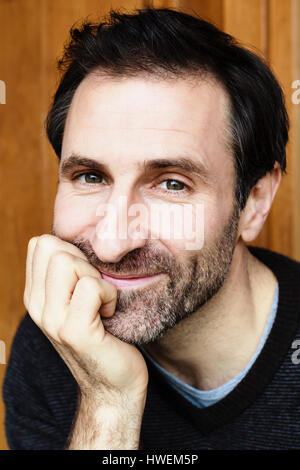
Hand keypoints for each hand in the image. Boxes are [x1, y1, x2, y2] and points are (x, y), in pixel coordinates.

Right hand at [23, 234, 148, 404]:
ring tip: (102, 303)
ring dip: (96, 278)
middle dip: (83, 261)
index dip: (71, 250)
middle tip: (96, 291)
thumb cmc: (105, 335)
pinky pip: (91, 287)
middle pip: (52, 246)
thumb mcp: (79, 300)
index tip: (86, 277)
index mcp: (36, 295)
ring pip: (68, 262)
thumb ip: (70, 274)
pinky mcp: (73, 331)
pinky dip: (109, 295)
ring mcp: (52, 319)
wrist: (114, 385)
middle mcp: (37, 306)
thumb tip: (80, 240)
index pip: (41, 243)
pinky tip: (109, 314)